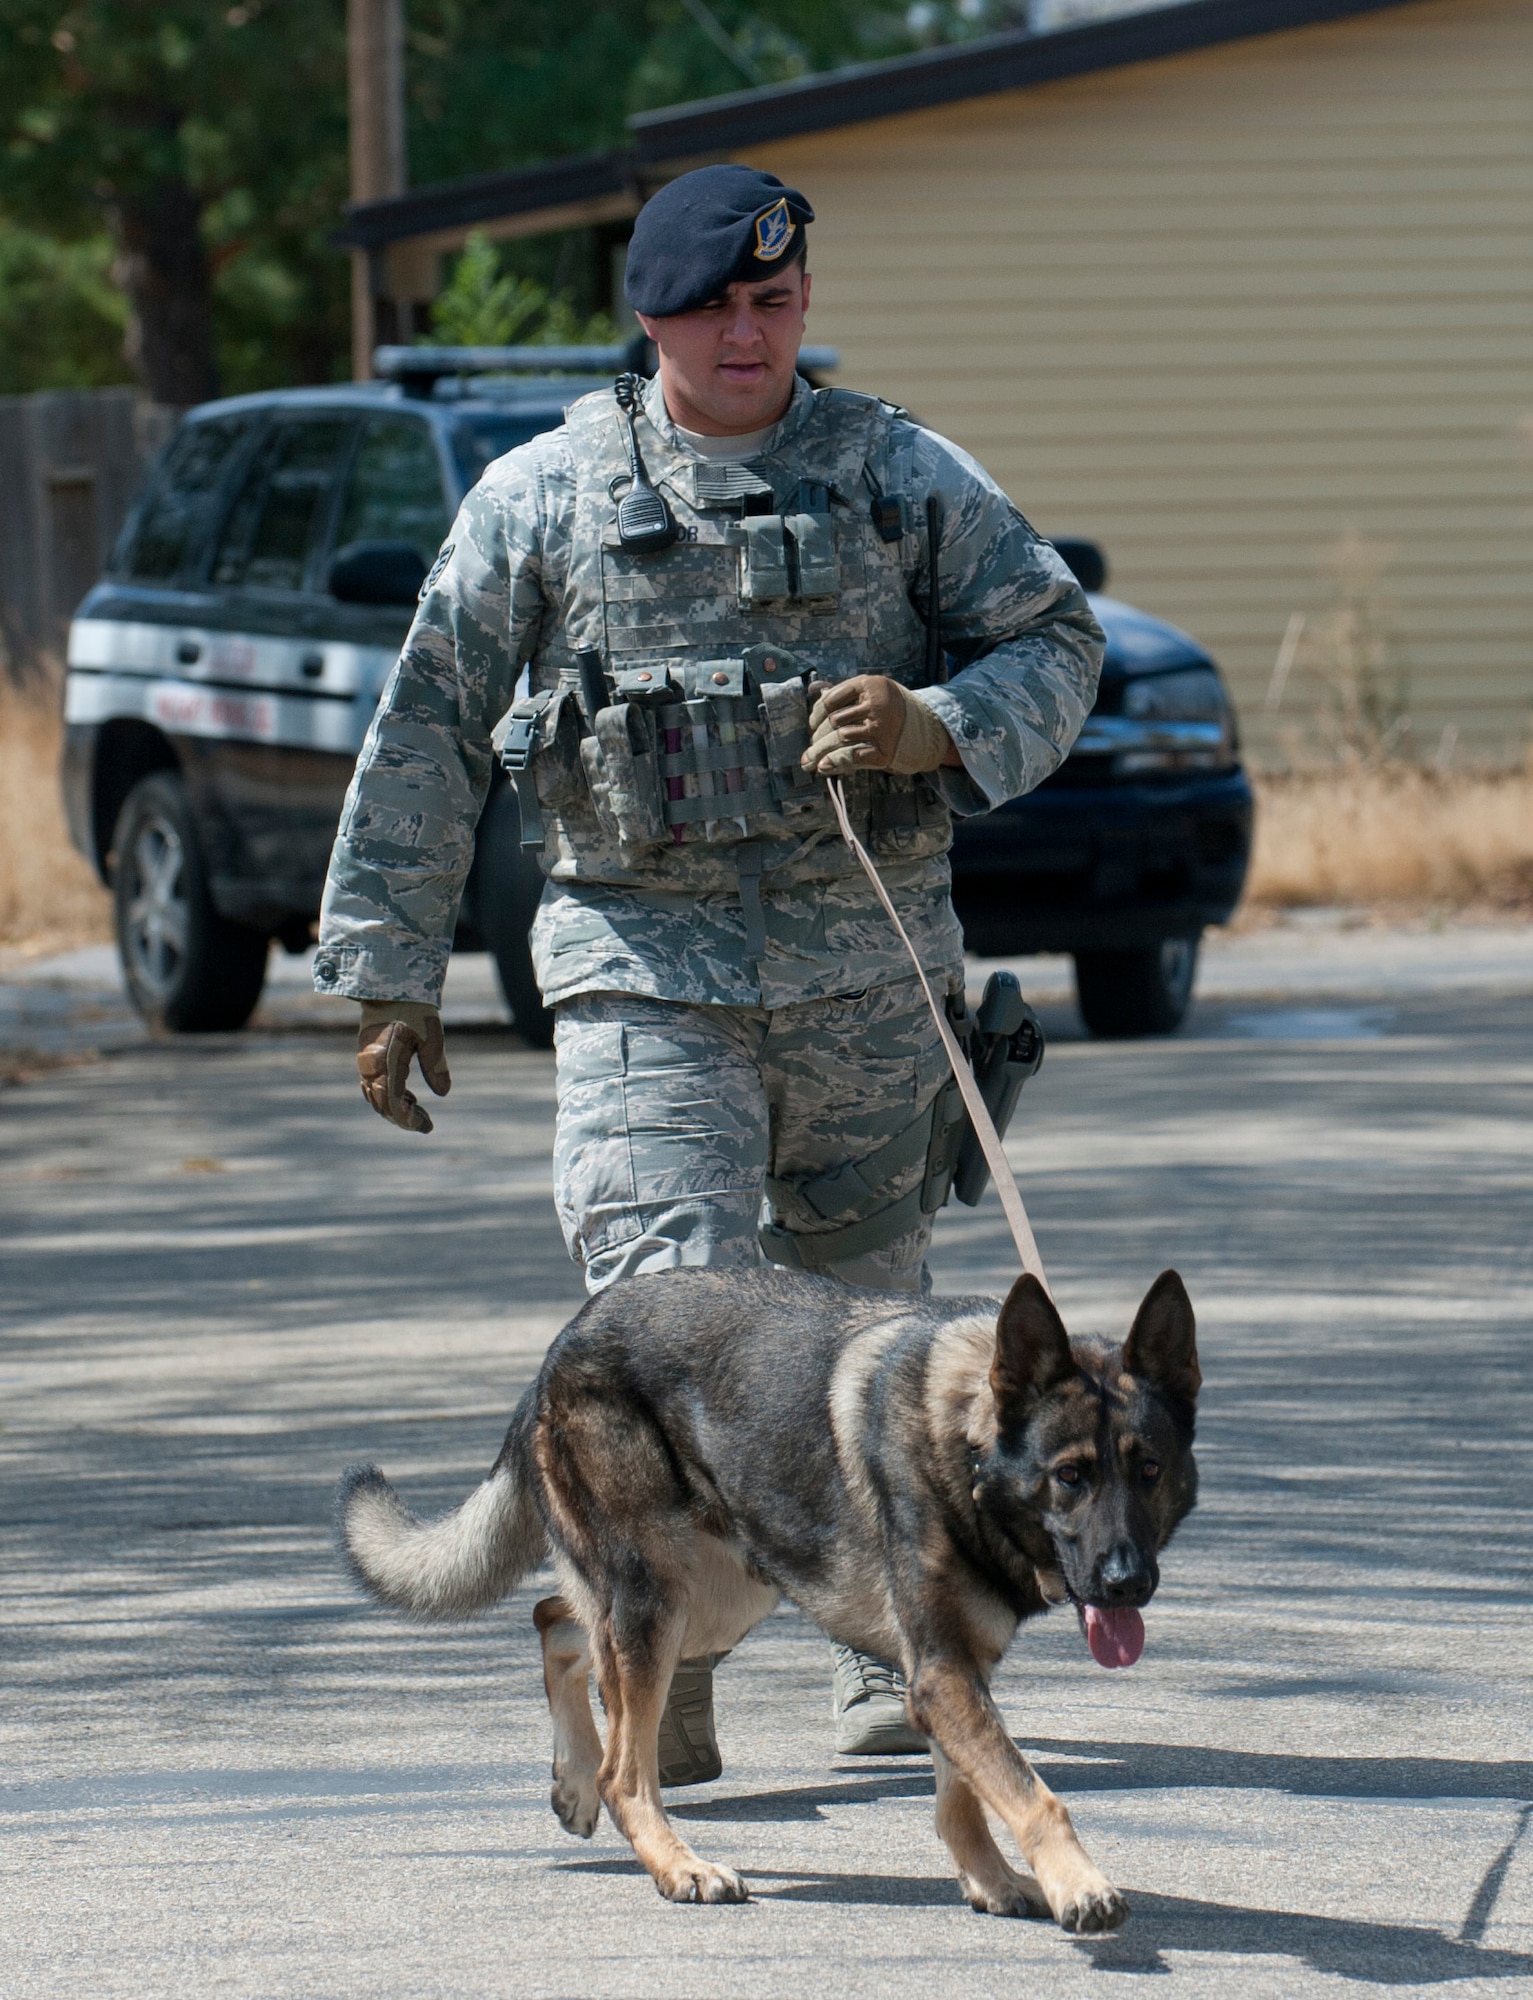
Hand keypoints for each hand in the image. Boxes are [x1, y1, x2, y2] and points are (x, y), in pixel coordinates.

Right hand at [356, 1001, 450, 1132]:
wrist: (389, 984)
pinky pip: (373, 1085)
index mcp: (386, 1063)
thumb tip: (443, 1094)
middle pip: (382, 1104)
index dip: (408, 1120)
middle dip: (403, 1117)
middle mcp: (371, 1066)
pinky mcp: (367, 1056)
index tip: (427, 1127)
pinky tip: (408, 1096)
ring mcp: (366, 1061)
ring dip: (394, 1107)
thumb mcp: (432, 1036)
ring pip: (375, 1096)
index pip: (393, 1103)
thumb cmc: (414, 1008)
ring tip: (418, 1109)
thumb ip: (436, 1065)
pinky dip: (388, 1095)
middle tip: (426, 1124)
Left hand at [801, 675, 953, 776]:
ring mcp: (882, 728)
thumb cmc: (886, 707)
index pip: (832, 700)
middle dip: (816, 738)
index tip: (811, 725)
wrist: (921, 726)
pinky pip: (854, 756)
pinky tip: (823, 767)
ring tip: (809, 761)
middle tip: (806, 751)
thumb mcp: (868, 691)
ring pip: (841, 739)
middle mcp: (876, 705)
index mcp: (869, 686)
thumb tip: (813, 691)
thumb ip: (842, 691)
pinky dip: (836, 763)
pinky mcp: (885, 749)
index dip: (816, 715)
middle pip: (834, 722)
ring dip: (822, 751)